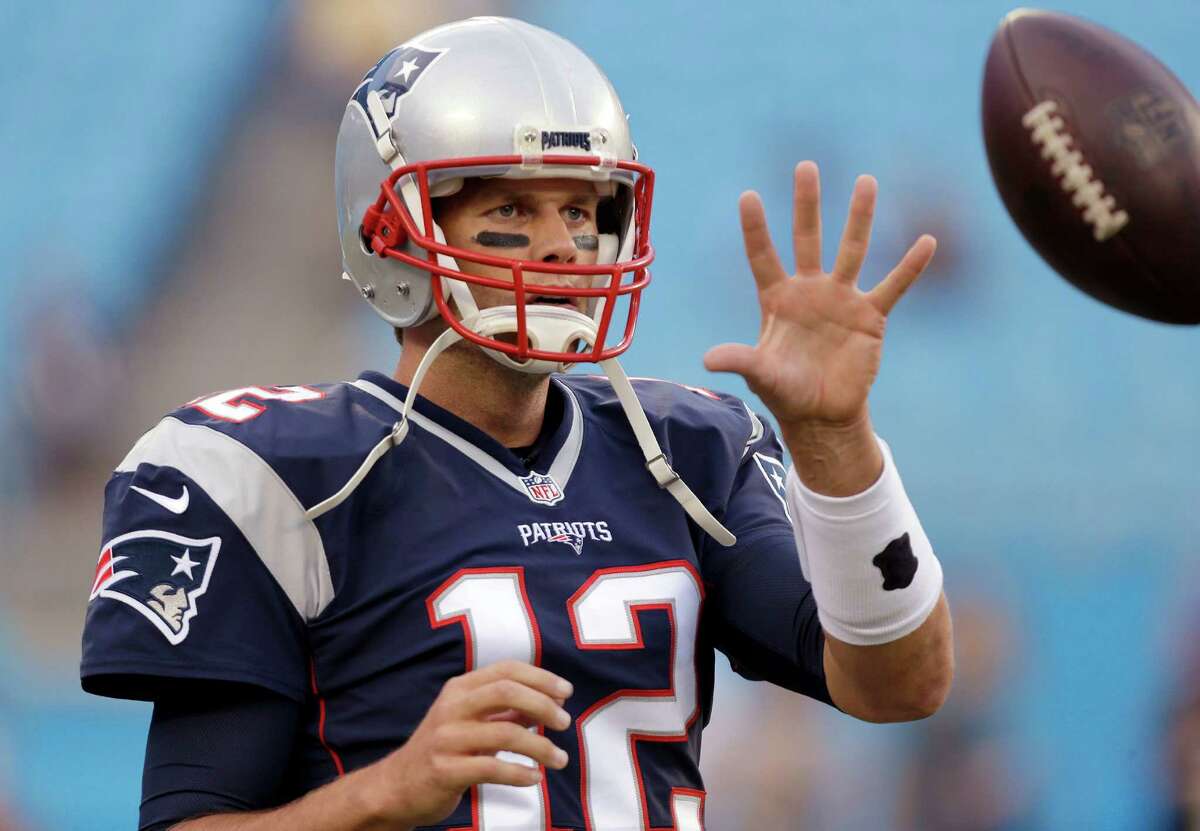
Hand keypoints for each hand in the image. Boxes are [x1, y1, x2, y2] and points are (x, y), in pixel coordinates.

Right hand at [363, 660, 572, 827]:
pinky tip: (535, 778)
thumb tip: (549, 702)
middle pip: (506, 692)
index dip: (540, 677)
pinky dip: (520, 773)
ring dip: (540, 747)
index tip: (566, 692)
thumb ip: (507, 711)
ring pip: (505, 733)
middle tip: (564, 722)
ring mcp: (446, 738)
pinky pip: (492, 768)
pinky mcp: (445, 770)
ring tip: (560, 759)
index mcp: (459, 689)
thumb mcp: (472, 722)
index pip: (506, 670)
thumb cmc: (444, 750)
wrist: (396, 787)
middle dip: (543, 704)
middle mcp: (452, 707)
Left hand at [704, 161, 935, 431]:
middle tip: (806, 166)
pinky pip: (893, 286)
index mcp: (778, 299)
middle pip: (808, 238)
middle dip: (807, 203)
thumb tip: (709, 360)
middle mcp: (810, 290)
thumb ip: (740, 360)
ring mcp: (842, 299)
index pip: (763, 256)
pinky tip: (927, 241)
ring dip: (860, 217)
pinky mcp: (870, 316)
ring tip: (866, 181)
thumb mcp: (761, 375)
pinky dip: (910, 266)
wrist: (822, 414)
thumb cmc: (786, 392)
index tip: (748, 195)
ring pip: (853, 249)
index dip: (756, 228)